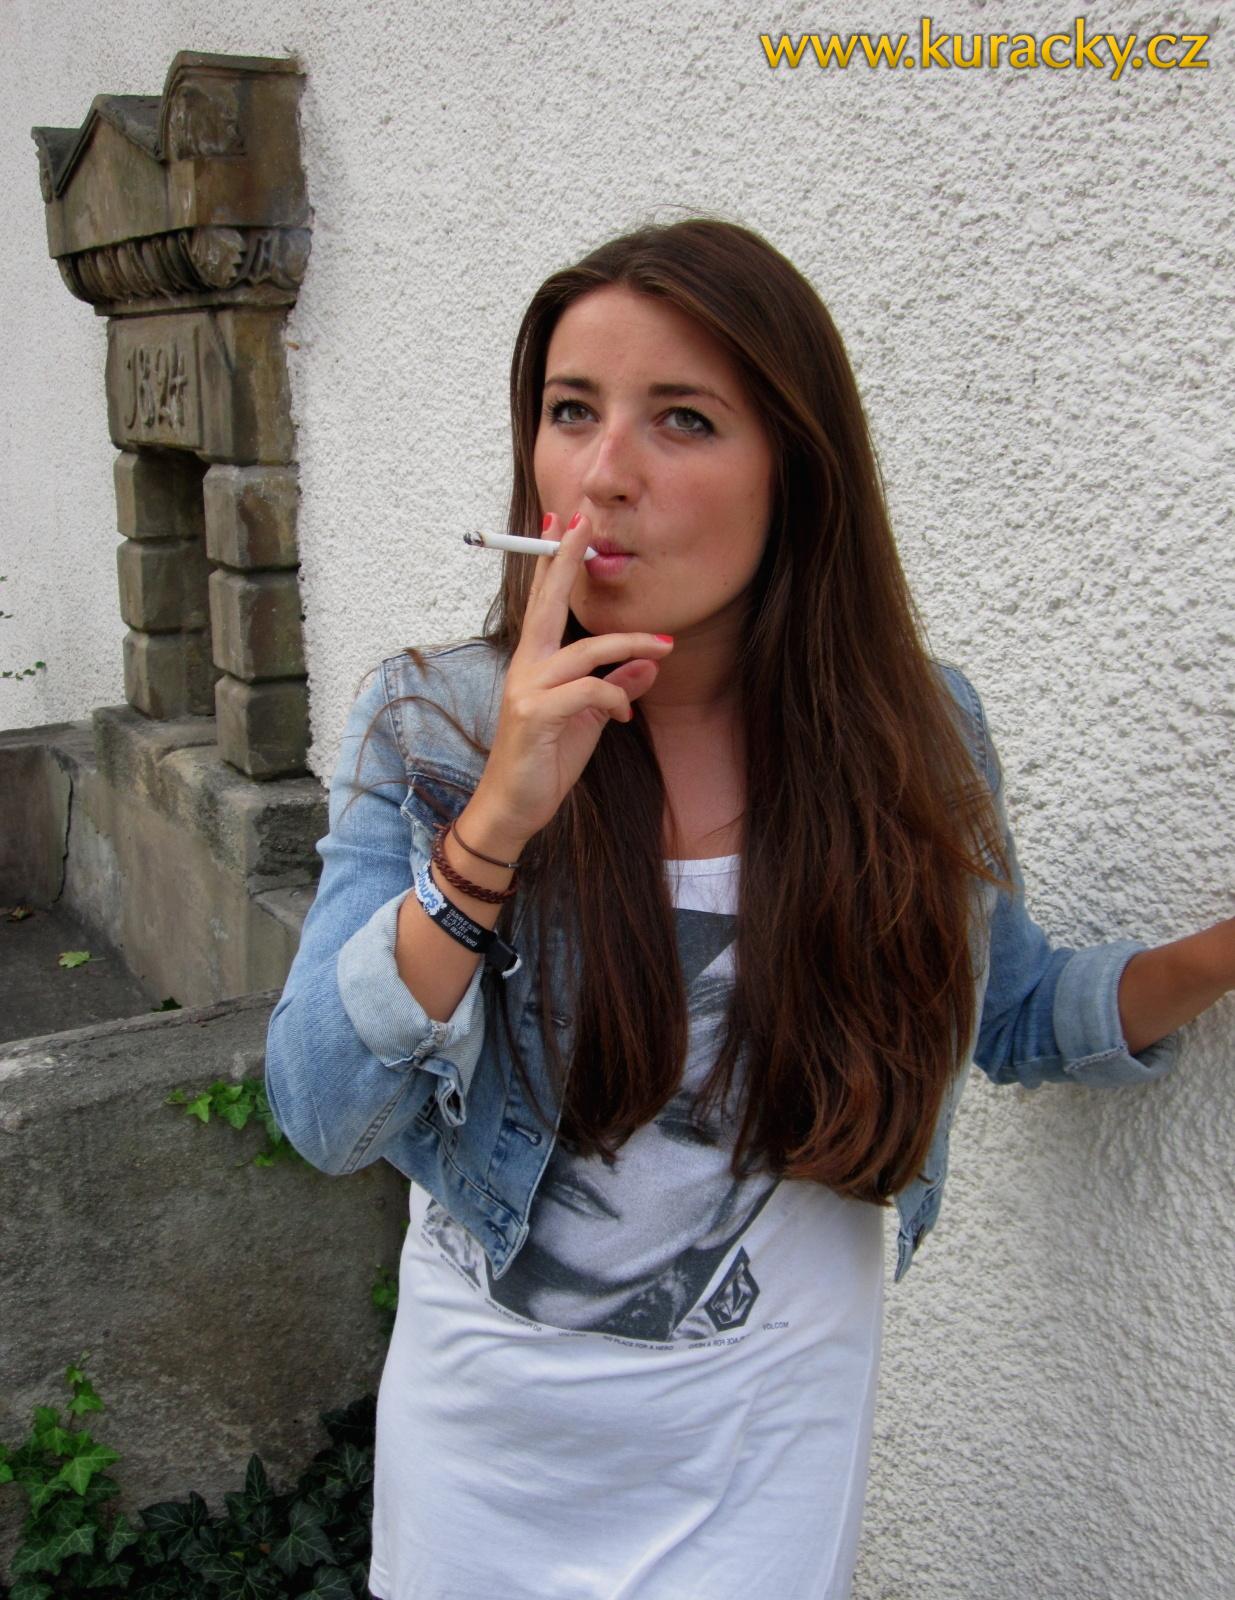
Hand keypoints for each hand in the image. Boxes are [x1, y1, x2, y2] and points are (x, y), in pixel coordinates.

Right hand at [466, 510, 672, 853]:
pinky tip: (624, 714)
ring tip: (665, 646)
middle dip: (566, 561)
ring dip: (629, 645)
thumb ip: (614, 689)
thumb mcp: (587, 721)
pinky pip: (587, 692)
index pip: (543, 603)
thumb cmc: (544, 762)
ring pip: (584, 651)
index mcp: (534, 664)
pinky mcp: (535, 716)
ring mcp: (527, 690)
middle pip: (547, 604)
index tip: (561, 524)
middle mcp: (525, 668)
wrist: (512, 808)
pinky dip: (615, 698)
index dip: (553, 564)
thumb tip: (650, 666)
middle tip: (583, 521)